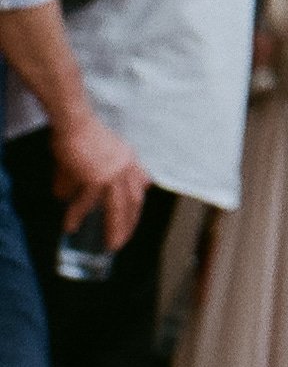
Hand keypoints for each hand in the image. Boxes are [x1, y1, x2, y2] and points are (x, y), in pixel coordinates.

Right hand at [50, 111, 149, 249]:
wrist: (73, 121)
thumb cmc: (83, 133)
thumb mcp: (104, 150)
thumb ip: (103, 169)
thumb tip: (94, 189)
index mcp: (129, 159)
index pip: (139, 188)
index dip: (135, 208)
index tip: (131, 221)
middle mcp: (125, 167)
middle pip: (132, 202)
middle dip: (128, 224)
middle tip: (121, 242)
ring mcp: (111, 173)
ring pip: (115, 207)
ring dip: (112, 228)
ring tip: (106, 245)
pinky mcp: (94, 176)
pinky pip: (85, 202)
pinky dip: (77, 215)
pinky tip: (70, 226)